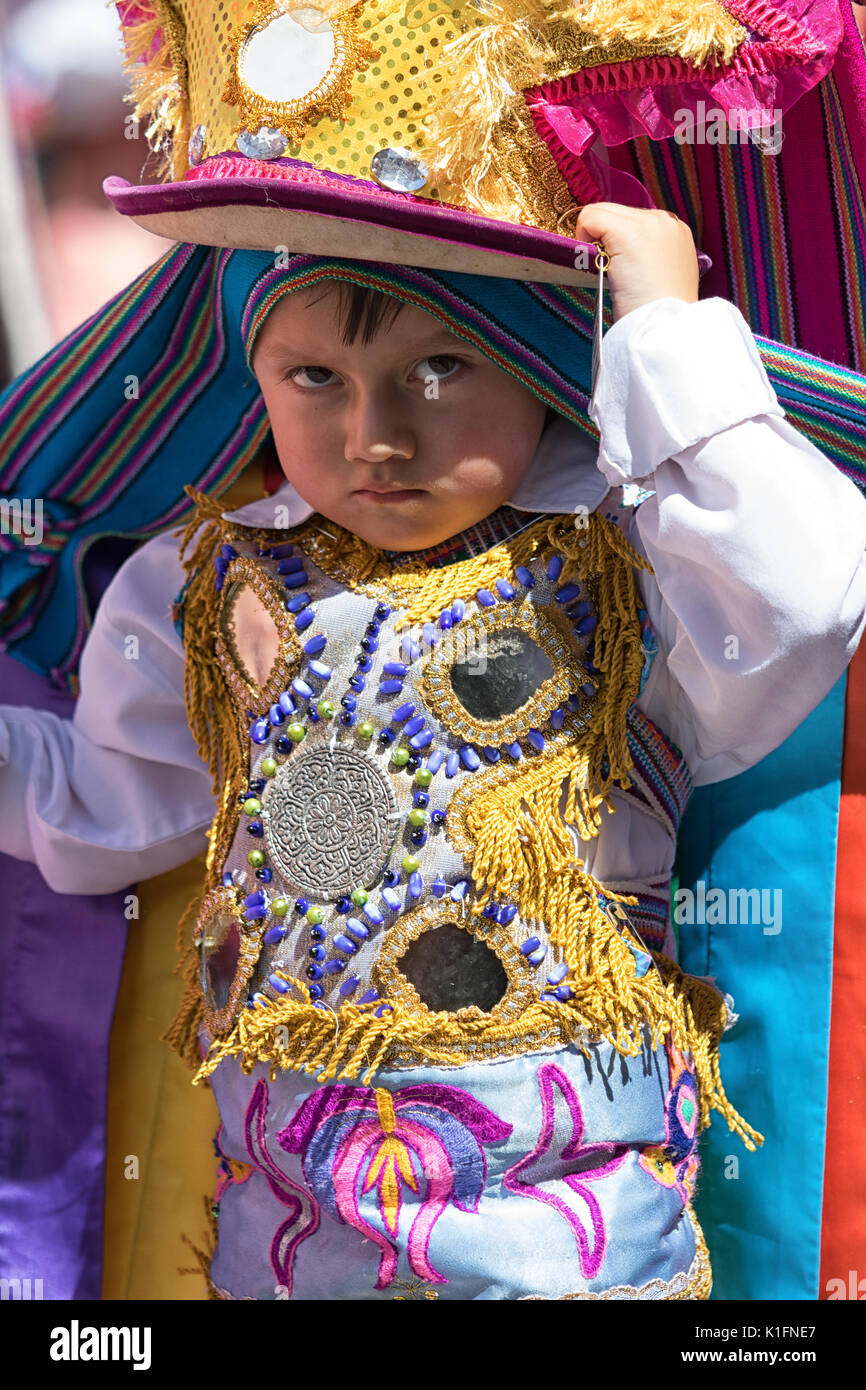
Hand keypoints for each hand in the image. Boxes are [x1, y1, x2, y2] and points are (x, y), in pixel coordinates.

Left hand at [572, 202, 699, 324]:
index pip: (634, 221)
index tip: (618, 269)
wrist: (664, 327)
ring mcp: (647, 222)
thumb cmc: (658, 314)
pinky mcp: (626, 230)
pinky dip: (583, 238)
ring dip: (596, 241)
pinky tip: (596, 265)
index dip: (617, 243)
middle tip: (609, 273)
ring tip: (608, 272)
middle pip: (616, 213)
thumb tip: (614, 255)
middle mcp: (665, 220)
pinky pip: (590, 217)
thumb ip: (645, 259)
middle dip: (605, 239)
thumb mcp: (659, 279)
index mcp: (676, 233)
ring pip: (602, 213)